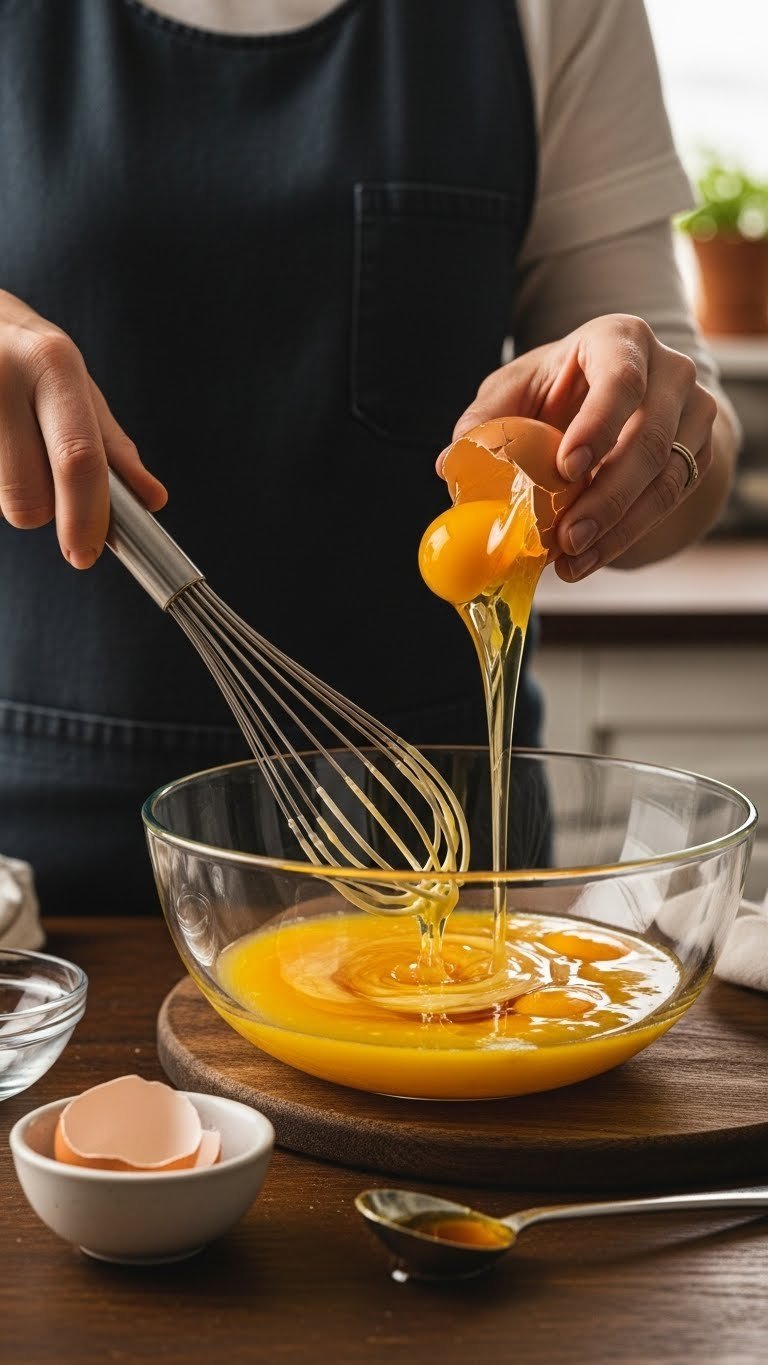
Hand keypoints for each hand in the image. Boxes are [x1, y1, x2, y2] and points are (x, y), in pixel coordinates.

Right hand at [0, 289, 165, 567]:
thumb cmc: (29, 358)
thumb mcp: (77, 387)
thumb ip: (113, 448)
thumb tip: (152, 500)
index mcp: (52, 364)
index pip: (77, 459)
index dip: (85, 516)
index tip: (85, 553)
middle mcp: (3, 376)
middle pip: (28, 499)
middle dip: (44, 508)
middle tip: (41, 472)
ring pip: (0, 500)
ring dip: (13, 491)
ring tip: (9, 442)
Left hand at [450, 314, 717, 579]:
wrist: (614, 399)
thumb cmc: (557, 388)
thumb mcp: (515, 390)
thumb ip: (484, 420)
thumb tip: (450, 463)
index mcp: (620, 339)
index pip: (621, 381)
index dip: (597, 427)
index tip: (566, 471)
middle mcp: (669, 370)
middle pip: (648, 440)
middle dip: (605, 498)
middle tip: (566, 538)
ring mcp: (694, 412)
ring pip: (666, 479)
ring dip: (618, 528)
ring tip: (573, 560)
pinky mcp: (699, 452)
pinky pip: (671, 501)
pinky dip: (627, 535)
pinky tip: (590, 557)